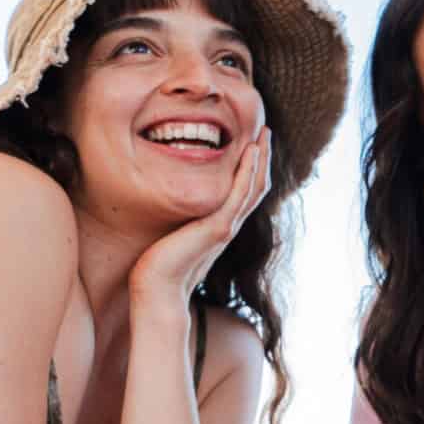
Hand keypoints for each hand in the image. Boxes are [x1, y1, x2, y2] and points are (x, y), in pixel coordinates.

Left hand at [129, 127, 270, 314]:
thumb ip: (181, 222)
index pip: (245, 193)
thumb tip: (172, 213)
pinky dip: (247, 171)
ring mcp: (226, 227)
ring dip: (260, 159)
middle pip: (256, 186)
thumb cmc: (159, 268)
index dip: (253, 168)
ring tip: (263, 135)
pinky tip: (250, 152)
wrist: (158, 291)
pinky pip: (239, 194)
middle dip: (262, 158)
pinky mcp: (218, 228)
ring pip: (253, 187)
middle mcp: (228, 225)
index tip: (253, 144)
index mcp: (220, 227)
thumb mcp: (173, 236)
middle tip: (266, 132)